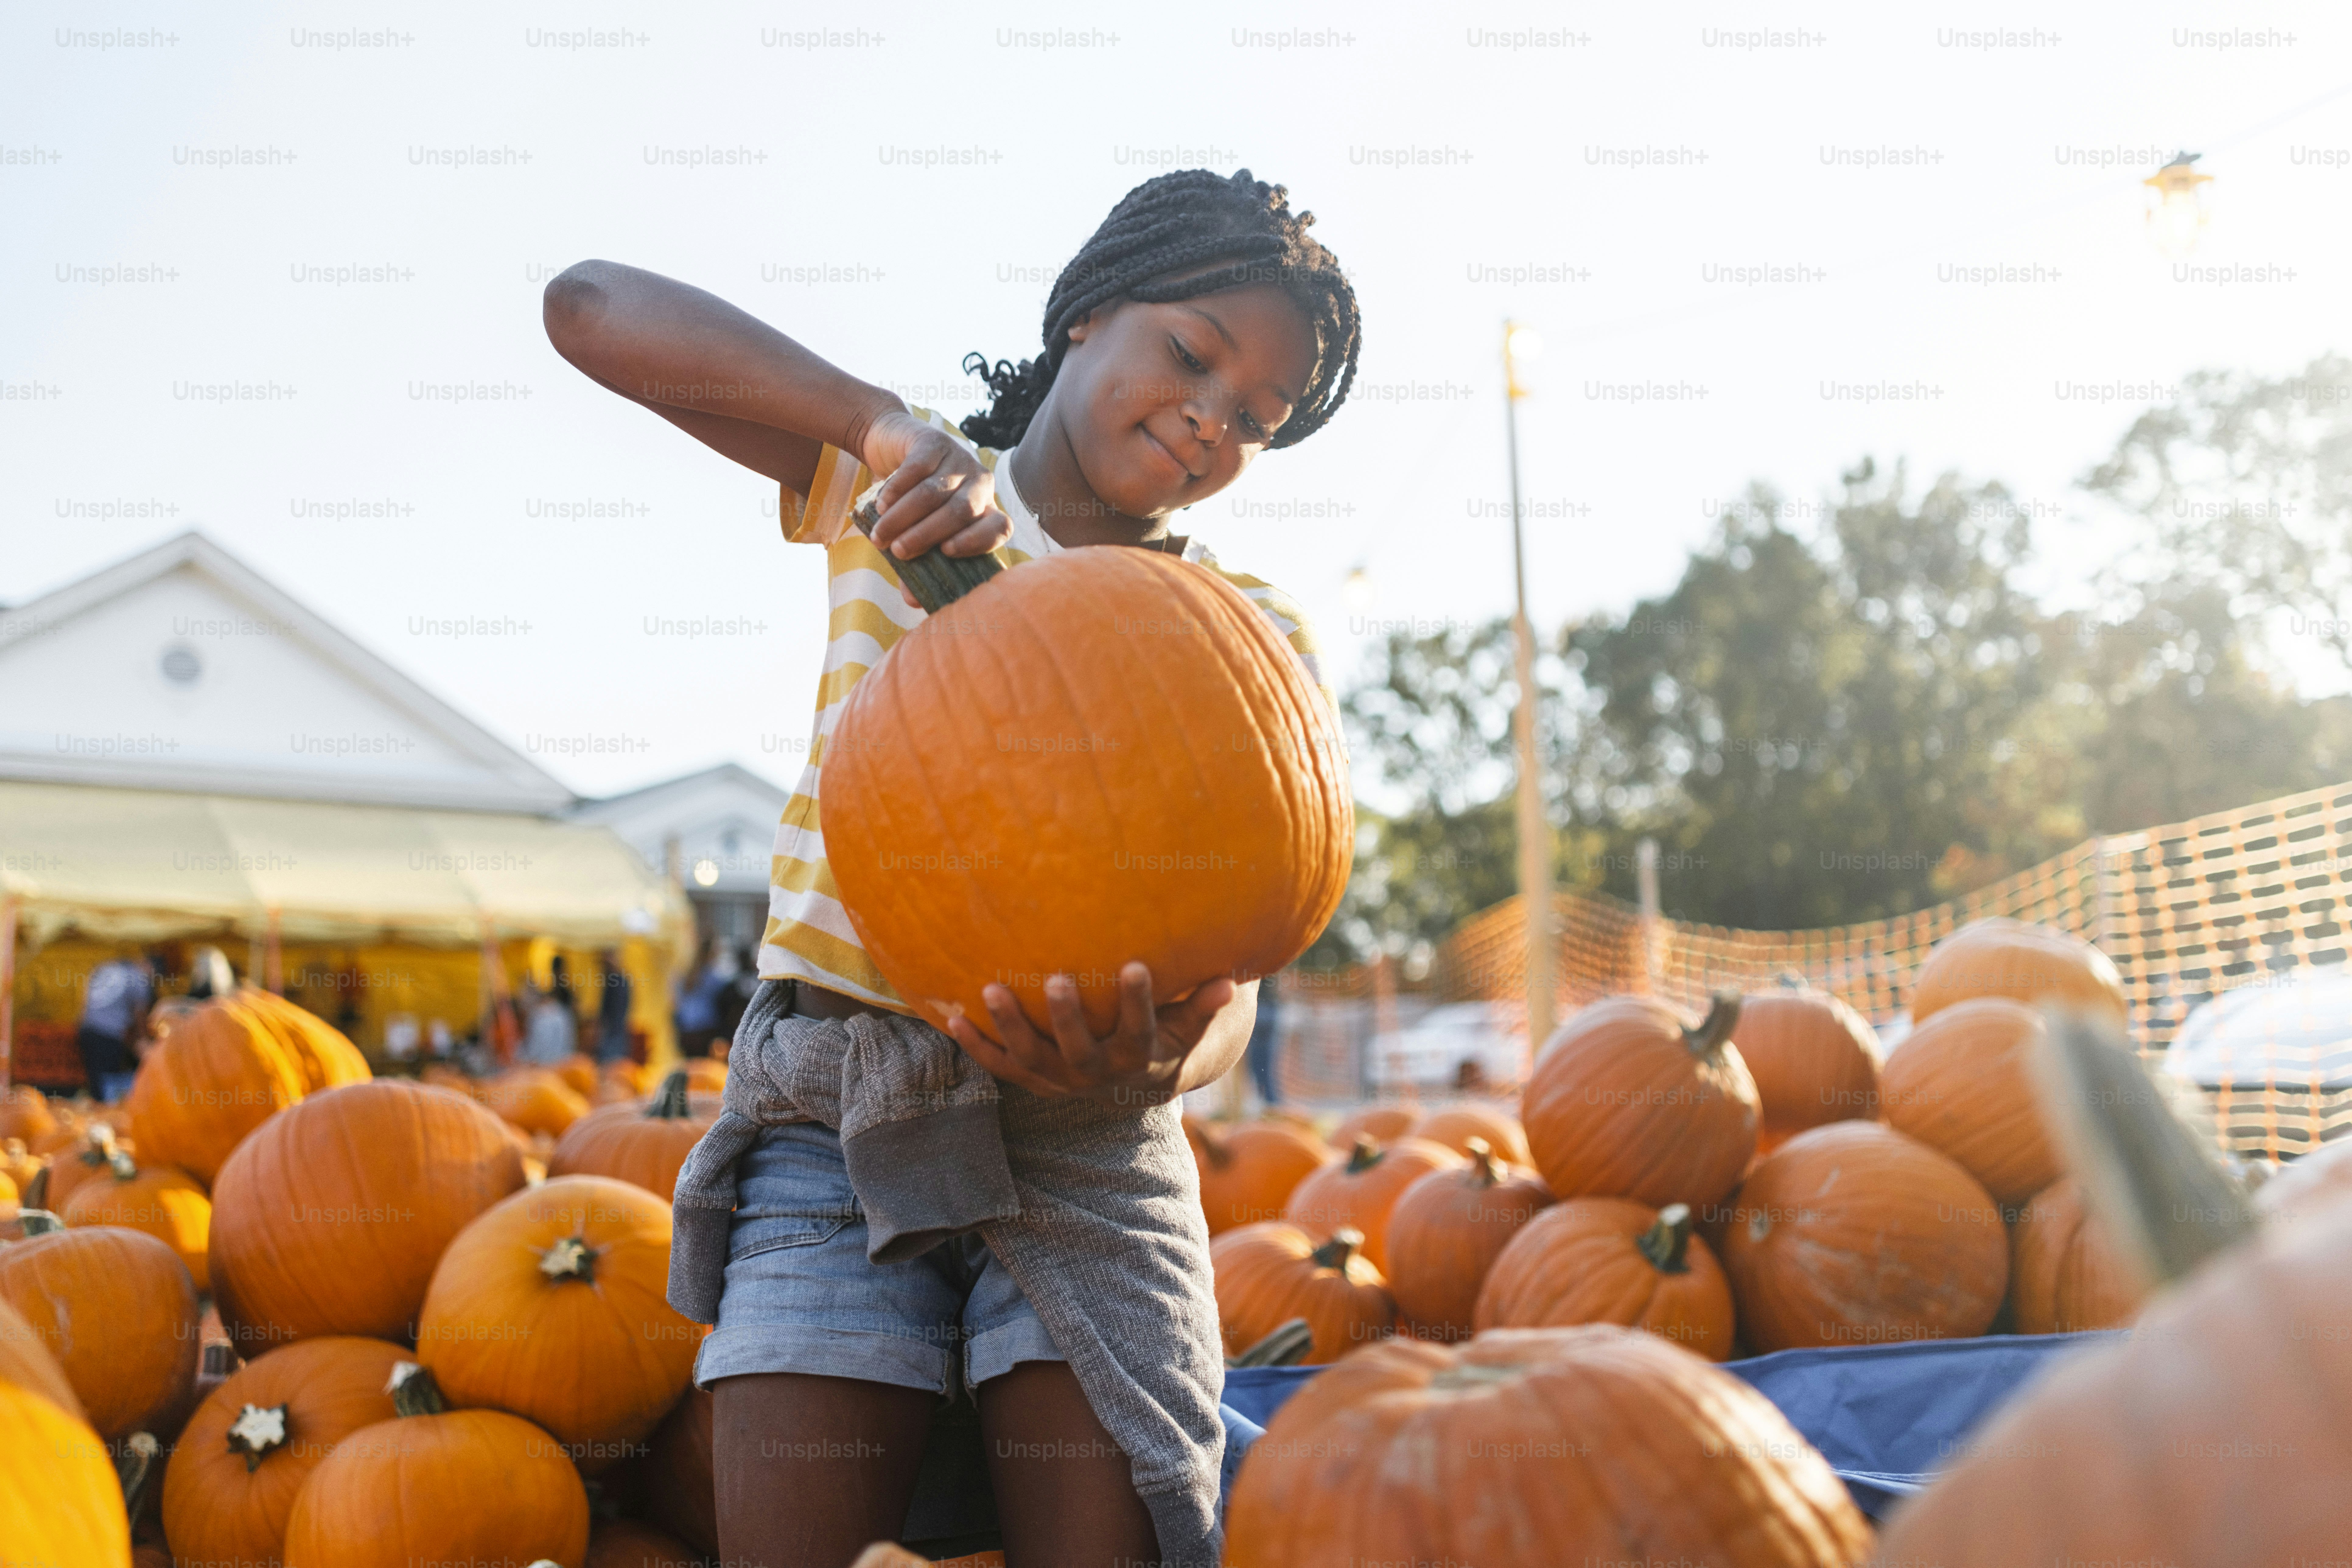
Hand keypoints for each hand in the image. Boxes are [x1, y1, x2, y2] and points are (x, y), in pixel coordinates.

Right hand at [860, 411, 1010, 606]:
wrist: (895, 447)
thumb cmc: (912, 503)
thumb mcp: (916, 532)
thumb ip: (918, 566)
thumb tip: (912, 601)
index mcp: (986, 510)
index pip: (1000, 528)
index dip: (979, 542)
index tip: (947, 552)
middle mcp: (980, 484)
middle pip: (962, 511)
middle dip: (927, 535)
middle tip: (898, 552)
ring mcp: (959, 460)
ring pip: (934, 493)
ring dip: (903, 517)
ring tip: (880, 535)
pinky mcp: (935, 442)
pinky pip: (916, 469)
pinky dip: (896, 490)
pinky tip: (881, 505)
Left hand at [942, 962, 1237, 1106]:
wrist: (1134, 1084)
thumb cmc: (1165, 1036)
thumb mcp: (1189, 1025)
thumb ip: (1205, 1004)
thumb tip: (1233, 979)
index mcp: (1138, 1057)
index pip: (1140, 1031)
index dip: (1138, 1003)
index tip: (1136, 966)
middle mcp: (1096, 1075)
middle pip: (1079, 1053)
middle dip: (1067, 1018)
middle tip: (1057, 979)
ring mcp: (1060, 1080)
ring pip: (1032, 1060)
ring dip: (1011, 1027)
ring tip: (991, 990)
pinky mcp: (1033, 1079)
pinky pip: (1000, 1067)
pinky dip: (977, 1046)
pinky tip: (952, 1018)